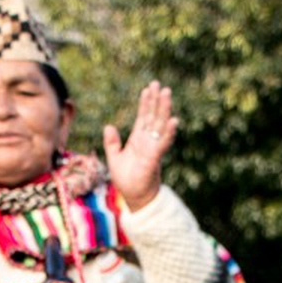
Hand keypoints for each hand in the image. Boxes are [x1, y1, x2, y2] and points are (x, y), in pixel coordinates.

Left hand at [103, 81, 176, 210]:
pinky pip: (163, 143)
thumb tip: (108, 126)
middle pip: (153, 116)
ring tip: (167, 94)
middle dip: (156, 101)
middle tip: (159, 84)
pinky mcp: (154, 158)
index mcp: (138, 140)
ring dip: (164, 110)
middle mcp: (148, 141)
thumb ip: (112, 143)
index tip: (148, 89)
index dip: (145, 103)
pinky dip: (168, 132)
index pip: (143, 117)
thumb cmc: (127, 180)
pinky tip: (173, 120)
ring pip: (160, 125)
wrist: (134, 198)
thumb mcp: (114, 158)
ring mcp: (153, 148)